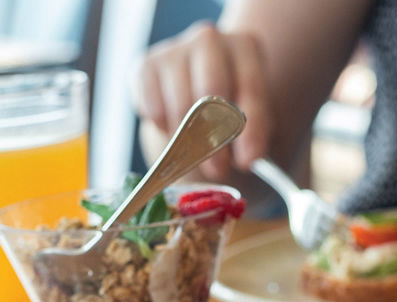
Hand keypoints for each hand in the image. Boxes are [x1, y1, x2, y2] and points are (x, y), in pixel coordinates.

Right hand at [133, 21, 270, 180]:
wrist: (195, 92)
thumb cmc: (227, 108)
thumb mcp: (249, 120)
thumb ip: (251, 136)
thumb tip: (248, 158)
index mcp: (244, 47)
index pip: (250, 88)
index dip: (250, 128)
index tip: (248, 161)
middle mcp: (210, 39)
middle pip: (210, 90)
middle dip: (215, 137)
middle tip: (217, 169)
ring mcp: (175, 50)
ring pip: (180, 104)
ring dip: (187, 140)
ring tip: (193, 154)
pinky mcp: (145, 66)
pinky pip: (152, 107)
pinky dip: (161, 126)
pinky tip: (170, 128)